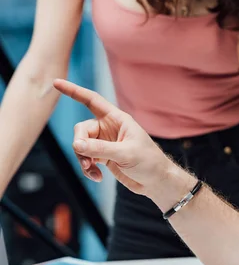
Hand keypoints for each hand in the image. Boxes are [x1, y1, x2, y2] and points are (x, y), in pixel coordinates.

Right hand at [53, 79, 173, 196]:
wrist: (156, 181)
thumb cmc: (148, 162)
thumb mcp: (125, 153)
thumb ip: (100, 149)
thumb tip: (76, 145)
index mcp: (117, 119)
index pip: (92, 100)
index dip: (74, 91)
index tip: (57, 82)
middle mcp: (108, 128)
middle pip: (82, 129)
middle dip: (80, 144)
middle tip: (86, 159)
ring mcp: (104, 143)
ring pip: (81, 146)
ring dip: (83, 160)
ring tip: (91, 171)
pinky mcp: (103, 157)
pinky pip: (86, 159)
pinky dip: (87, 168)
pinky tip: (96, 177)